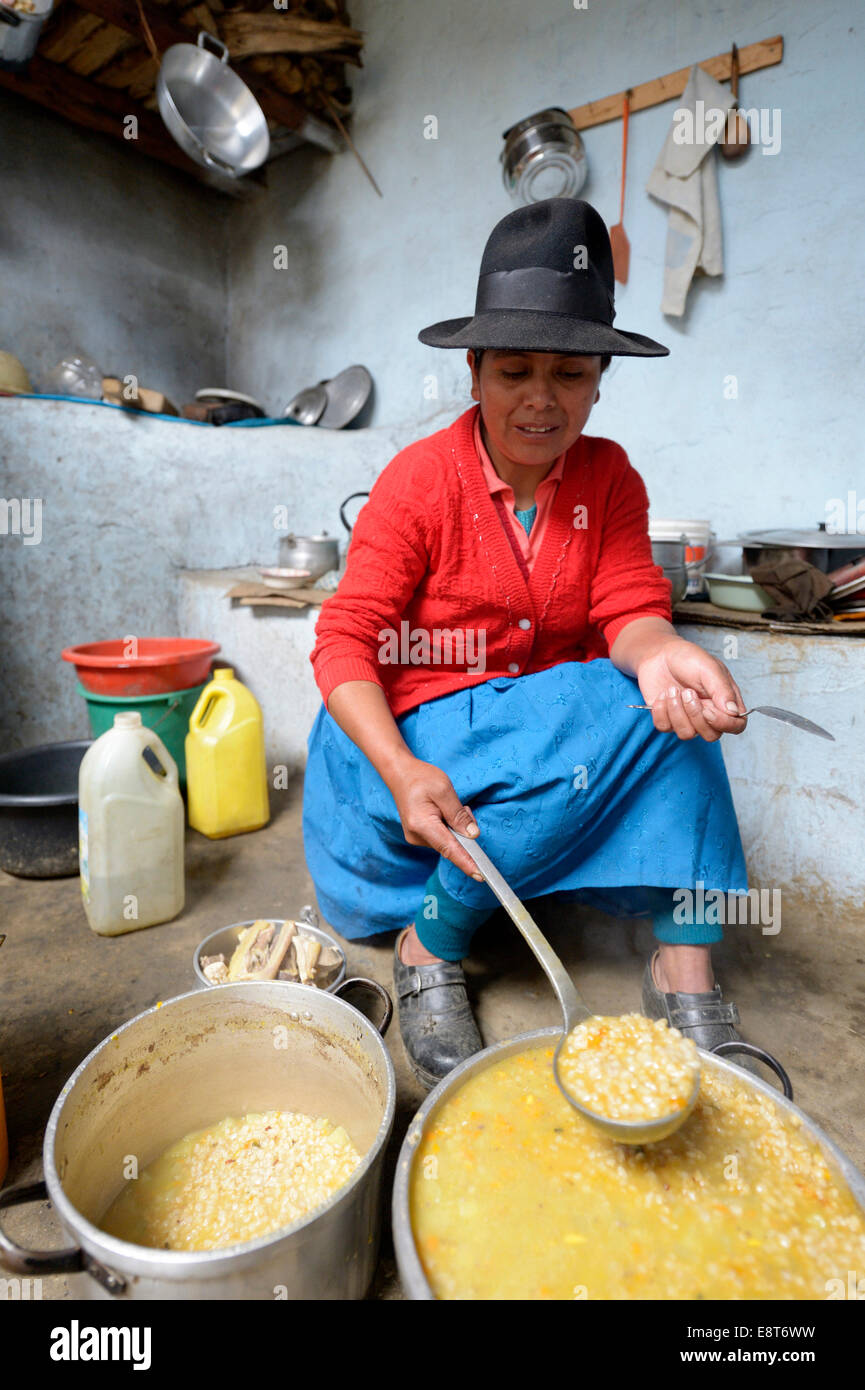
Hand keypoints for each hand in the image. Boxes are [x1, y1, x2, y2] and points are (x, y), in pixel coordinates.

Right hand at [385, 755, 482, 878]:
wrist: (399, 774)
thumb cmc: (420, 778)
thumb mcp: (444, 789)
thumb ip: (459, 815)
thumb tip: (473, 835)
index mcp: (422, 824)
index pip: (449, 849)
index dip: (466, 862)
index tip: (480, 876)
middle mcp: (417, 836)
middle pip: (451, 845)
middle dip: (464, 832)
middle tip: (463, 807)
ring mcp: (416, 838)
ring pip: (448, 841)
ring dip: (456, 828)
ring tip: (449, 805)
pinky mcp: (419, 836)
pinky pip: (442, 838)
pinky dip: (449, 828)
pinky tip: (443, 811)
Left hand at [636, 637, 746, 741]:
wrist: (659, 654)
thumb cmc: (687, 658)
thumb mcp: (709, 667)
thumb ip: (722, 690)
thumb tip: (733, 712)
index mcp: (725, 700)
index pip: (736, 725)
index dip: (724, 724)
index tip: (707, 710)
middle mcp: (709, 712)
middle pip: (711, 735)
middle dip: (696, 715)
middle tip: (687, 692)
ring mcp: (687, 718)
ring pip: (687, 734)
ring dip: (676, 711)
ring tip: (673, 690)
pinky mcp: (668, 719)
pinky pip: (665, 727)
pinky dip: (661, 711)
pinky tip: (663, 694)